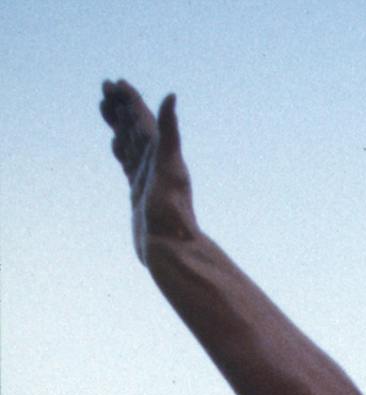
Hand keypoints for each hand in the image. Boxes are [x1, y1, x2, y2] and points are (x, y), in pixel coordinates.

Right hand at [99, 80, 196, 265]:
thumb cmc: (171, 212)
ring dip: (119, 124)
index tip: (116, 83)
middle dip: (121, 107)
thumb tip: (171, 96)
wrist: (170, 249)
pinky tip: (117, 146)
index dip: (131, 100)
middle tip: (105, 88)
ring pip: (129, 142)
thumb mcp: (169, 168)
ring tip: (106, 107)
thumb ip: (169, 133)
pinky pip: (128, 164)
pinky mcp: (139, 192)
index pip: (144, 119)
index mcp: (160, 154)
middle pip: (135, 127)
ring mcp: (146, 177)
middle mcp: (154, 163)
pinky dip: (121, 150)